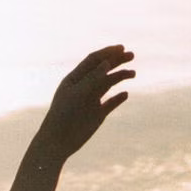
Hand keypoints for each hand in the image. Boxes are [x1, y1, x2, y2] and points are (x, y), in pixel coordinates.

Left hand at [28, 45, 135, 168]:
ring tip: (133, 74)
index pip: (93, 60)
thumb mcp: (77, 94)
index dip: (107, 53)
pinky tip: (125, 94)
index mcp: (75, 79)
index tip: (121, 48)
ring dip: (120, 77)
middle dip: (117, 61)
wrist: (58, 141)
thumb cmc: (63, 115)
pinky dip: (118, 98)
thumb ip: (92, 79)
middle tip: (132, 55)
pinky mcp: (97, 115)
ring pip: (108, 84)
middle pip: (103, 69)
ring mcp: (91, 100)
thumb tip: (108, 62)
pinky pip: (111, 103)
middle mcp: (84, 87)